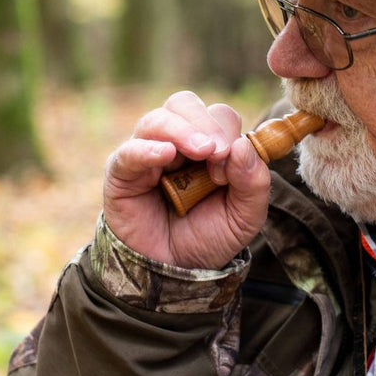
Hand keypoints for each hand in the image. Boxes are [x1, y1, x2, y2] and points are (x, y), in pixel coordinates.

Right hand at [102, 91, 271, 268]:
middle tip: (217, 151)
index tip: (230, 168)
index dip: (228, 133)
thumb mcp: (245, 216)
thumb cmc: (208, 238)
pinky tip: (164, 155)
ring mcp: (146, 155)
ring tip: (200, 152)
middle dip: (205, 122)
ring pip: (158, 119)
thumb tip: (244, 145)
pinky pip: (129, 151)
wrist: (175, 272)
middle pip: (184, 103)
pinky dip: (147, 149)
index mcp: (207, 145)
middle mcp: (175, 143)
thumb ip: (254, 182)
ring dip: (182, 131)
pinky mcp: (121, 174)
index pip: (218, 115)